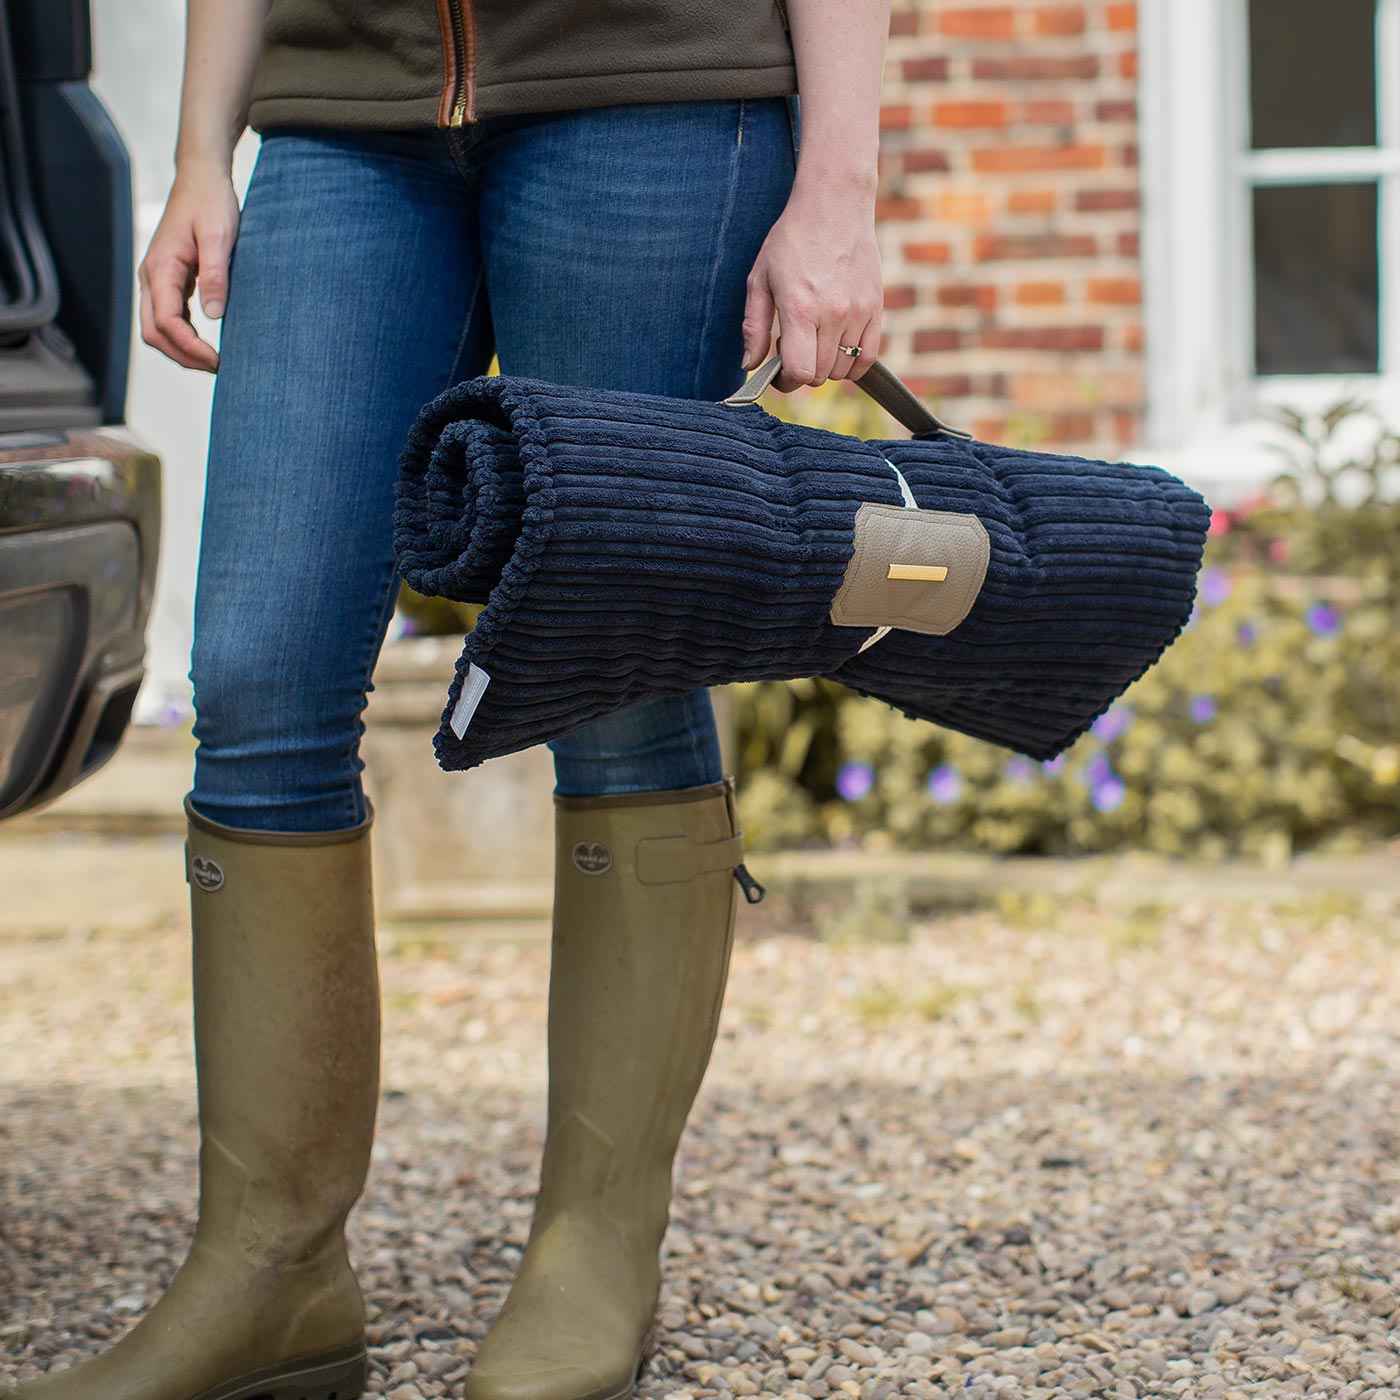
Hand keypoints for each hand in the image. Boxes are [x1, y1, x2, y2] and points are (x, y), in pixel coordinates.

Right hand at [138, 163, 240, 372]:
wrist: (201, 179)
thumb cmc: (211, 203)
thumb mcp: (219, 235)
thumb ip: (215, 275)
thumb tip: (214, 315)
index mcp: (160, 267)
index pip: (165, 321)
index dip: (189, 347)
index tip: (218, 361)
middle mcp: (151, 277)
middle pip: (154, 332)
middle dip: (183, 356)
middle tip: (219, 368)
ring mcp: (157, 280)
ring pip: (158, 328)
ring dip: (182, 350)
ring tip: (215, 362)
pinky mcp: (169, 281)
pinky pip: (169, 317)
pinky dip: (184, 336)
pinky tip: (208, 344)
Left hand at [740, 177, 882, 392]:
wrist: (835, 204)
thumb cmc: (792, 239)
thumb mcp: (760, 278)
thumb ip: (754, 326)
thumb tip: (749, 366)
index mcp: (800, 308)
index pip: (799, 372)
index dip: (785, 381)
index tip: (777, 372)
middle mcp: (833, 314)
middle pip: (819, 375)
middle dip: (801, 371)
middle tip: (792, 346)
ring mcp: (858, 312)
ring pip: (841, 369)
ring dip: (824, 366)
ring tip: (813, 339)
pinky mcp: (876, 308)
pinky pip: (867, 357)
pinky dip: (852, 364)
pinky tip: (837, 348)